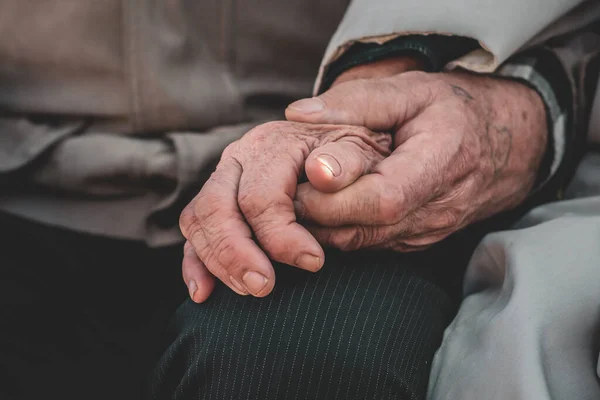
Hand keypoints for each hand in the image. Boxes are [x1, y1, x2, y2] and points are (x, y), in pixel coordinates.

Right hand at [179, 121, 390, 301]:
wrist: (345, 157)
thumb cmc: (355, 159)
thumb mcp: (361, 152)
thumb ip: (348, 161)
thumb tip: (323, 173)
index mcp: (273, 144)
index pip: (261, 197)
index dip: (281, 236)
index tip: (314, 262)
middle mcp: (240, 157)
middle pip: (216, 208)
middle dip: (236, 253)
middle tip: (265, 287)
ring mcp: (224, 180)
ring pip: (198, 221)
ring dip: (217, 261)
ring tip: (251, 290)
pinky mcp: (219, 203)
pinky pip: (194, 232)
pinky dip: (195, 264)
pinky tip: (205, 293)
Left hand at [286, 70, 546, 251]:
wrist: (509, 144)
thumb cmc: (455, 110)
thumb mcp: (413, 89)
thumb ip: (358, 101)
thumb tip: (298, 113)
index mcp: (442, 161)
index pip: (384, 198)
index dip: (338, 196)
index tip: (305, 177)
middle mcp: (438, 208)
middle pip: (366, 228)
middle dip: (318, 212)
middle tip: (291, 186)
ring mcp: (428, 230)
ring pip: (362, 242)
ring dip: (324, 225)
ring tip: (303, 193)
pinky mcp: (417, 240)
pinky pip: (370, 243)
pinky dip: (341, 228)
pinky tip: (327, 205)